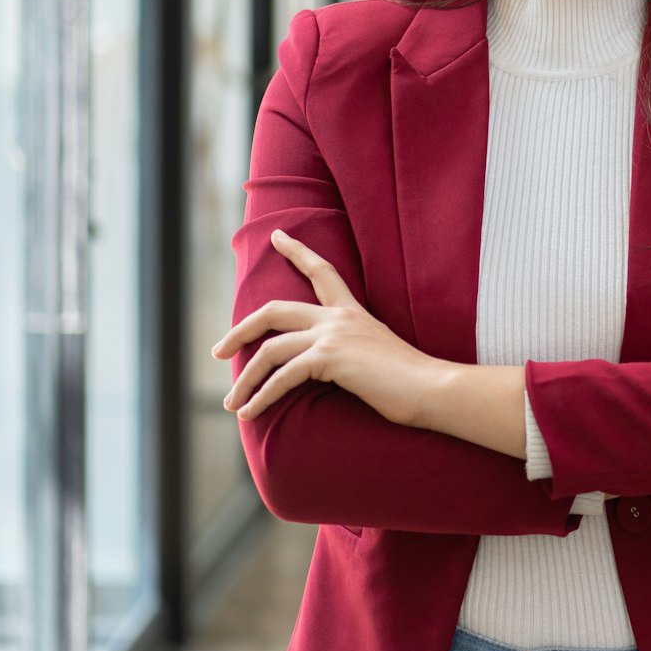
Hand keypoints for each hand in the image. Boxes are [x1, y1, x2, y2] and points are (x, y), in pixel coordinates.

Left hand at [212, 229, 441, 426]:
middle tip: (219, 351)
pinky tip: (251, 413)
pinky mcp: (330, 357)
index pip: (322, 272)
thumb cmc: (410, 381)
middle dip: (240, 330)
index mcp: (352, 312)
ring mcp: (334, 335)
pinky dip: (261, 397)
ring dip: (245, 380)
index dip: (297, 251)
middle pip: (274, 310)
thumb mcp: (375, 356)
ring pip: (269, 350)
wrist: (431, 388)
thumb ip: (351, 352)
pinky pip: (282, 377)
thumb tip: (330, 368)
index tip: (277, 236)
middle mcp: (339, 317)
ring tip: (232, 404)